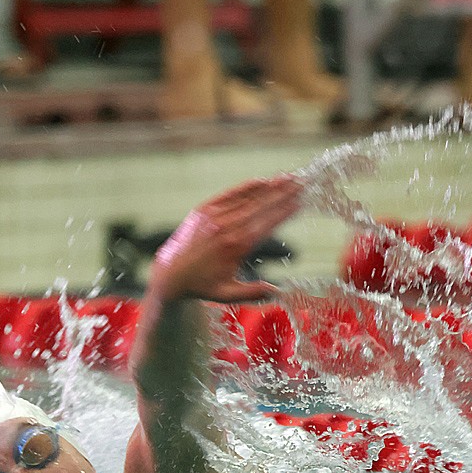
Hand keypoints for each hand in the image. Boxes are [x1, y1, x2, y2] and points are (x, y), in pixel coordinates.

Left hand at [150, 175, 303, 302]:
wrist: (169, 275)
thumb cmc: (201, 286)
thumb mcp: (227, 294)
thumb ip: (253, 292)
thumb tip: (279, 291)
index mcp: (235, 247)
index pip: (266, 224)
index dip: (284, 212)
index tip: (301, 202)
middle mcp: (226, 228)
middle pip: (260, 207)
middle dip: (282, 194)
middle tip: (302, 182)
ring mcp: (213, 217)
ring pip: (247, 199)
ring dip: (269, 188)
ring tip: (288, 178)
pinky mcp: (203, 210)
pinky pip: (229, 195)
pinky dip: (245, 187)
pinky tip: (261, 180)